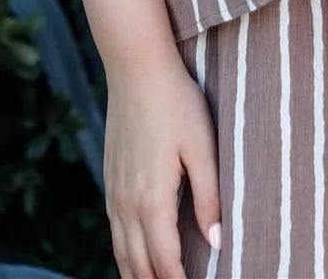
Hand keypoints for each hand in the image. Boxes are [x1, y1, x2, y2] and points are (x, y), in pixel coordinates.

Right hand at [104, 51, 221, 278]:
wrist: (136, 68)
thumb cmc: (176, 103)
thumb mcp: (203, 147)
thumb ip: (210, 197)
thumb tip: (217, 243)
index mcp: (152, 199)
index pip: (165, 261)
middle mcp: (127, 203)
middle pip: (139, 264)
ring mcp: (114, 192)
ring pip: (121, 252)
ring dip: (137, 275)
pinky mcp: (109, 179)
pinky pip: (113, 231)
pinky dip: (124, 254)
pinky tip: (135, 257)